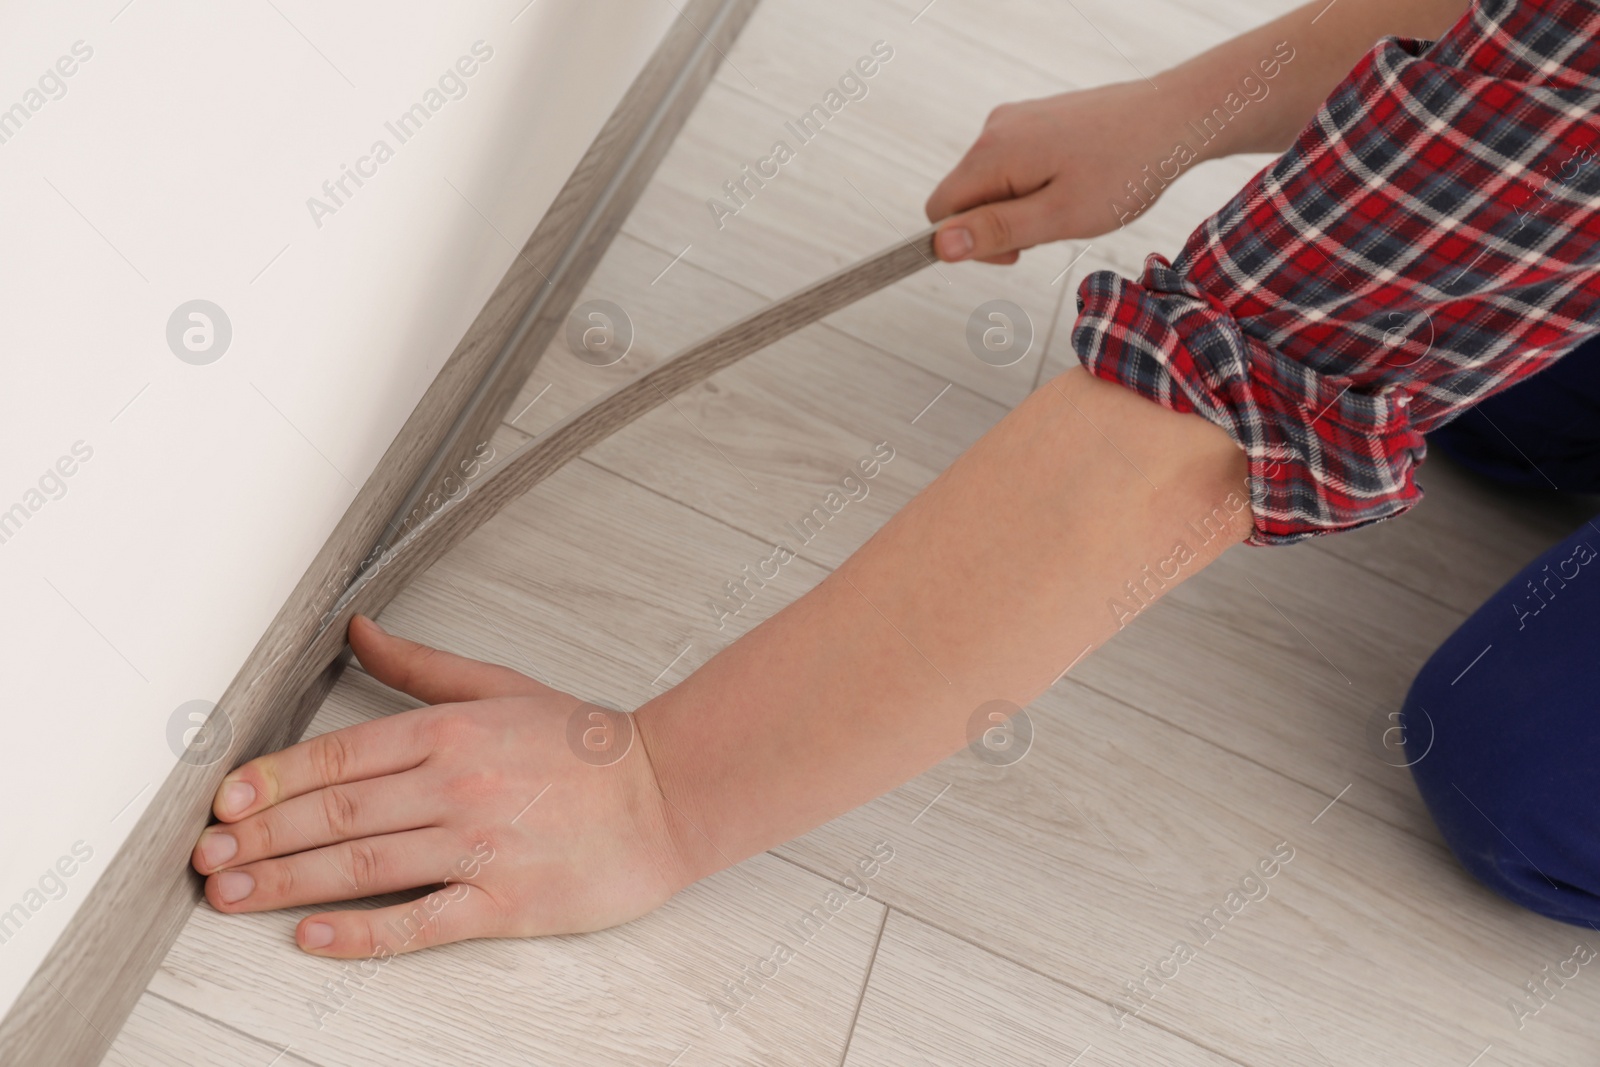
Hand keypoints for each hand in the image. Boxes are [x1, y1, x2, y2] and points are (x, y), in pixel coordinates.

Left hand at [191, 615, 691, 957]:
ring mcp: (480, 845)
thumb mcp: (502, 686)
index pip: (341, 756)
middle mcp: (458, 786)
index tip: (225, 801)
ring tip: (231, 894)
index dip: (272, 779)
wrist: (668, 795)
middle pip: (336, 813)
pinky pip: (420, 920)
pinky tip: (313, 937)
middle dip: (260, 837)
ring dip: (287, 881)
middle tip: (205, 858)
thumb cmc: (588, 747)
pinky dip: (361, 933)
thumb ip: (421, 664)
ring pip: (363, 864)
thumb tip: (357, 627)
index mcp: (453, 731)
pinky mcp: (503, 900)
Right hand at [925, 81, 1180, 263]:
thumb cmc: (1125, 171)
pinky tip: (1076, 184)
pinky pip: (1013, 166)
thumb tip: (939, 246)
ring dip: (1021, 207)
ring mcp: (1015, 120)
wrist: (1176, 118)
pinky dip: (1036, 186)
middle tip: (1055, 228)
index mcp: (992, 153)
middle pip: (965, 197)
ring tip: (1072, 203)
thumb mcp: (1058, 216)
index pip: (940, 210)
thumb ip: (995, 231)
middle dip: (1000, 225)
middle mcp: (994, 129)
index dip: (968, 243)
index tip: (1017, 252)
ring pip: (992, 184)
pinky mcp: (1035, 119)